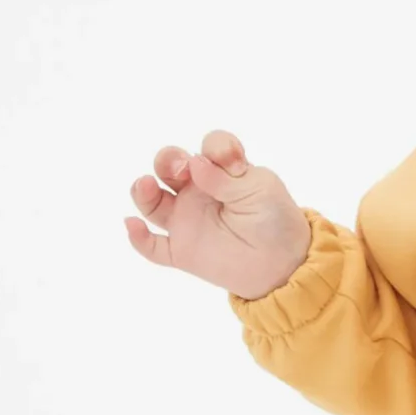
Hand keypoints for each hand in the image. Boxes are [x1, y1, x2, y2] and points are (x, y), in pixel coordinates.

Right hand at [124, 131, 312, 299]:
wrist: (282, 266)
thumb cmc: (275, 222)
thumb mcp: (260, 192)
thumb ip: (227, 179)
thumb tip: (195, 163)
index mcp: (222, 172)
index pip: (209, 148)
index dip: (215, 148)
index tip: (231, 162)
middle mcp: (199, 191)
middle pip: (169, 166)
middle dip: (168, 160)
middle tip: (182, 170)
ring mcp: (187, 220)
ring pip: (152, 201)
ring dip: (143, 191)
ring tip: (145, 186)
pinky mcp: (182, 251)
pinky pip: (152, 246)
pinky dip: (138, 238)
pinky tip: (132, 225)